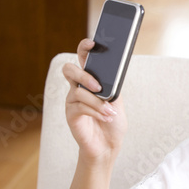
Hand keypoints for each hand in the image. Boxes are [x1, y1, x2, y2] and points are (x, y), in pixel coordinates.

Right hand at [63, 39, 127, 161]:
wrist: (108, 146)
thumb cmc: (113, 122)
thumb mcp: (118, 102)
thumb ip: (113, 87)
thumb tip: (113, 74)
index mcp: (90, 81)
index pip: (83, 59)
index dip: (84, 48)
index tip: (92, 43)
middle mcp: (78, 88)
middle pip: (70, 70)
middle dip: (84, 76)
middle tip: (98, 86)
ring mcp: (72, 101)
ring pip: (79, 92)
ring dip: (98, 103)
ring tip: (110, 112)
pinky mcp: (71, 114)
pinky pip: (80, 107)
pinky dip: (96, 112)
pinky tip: (106, 117)